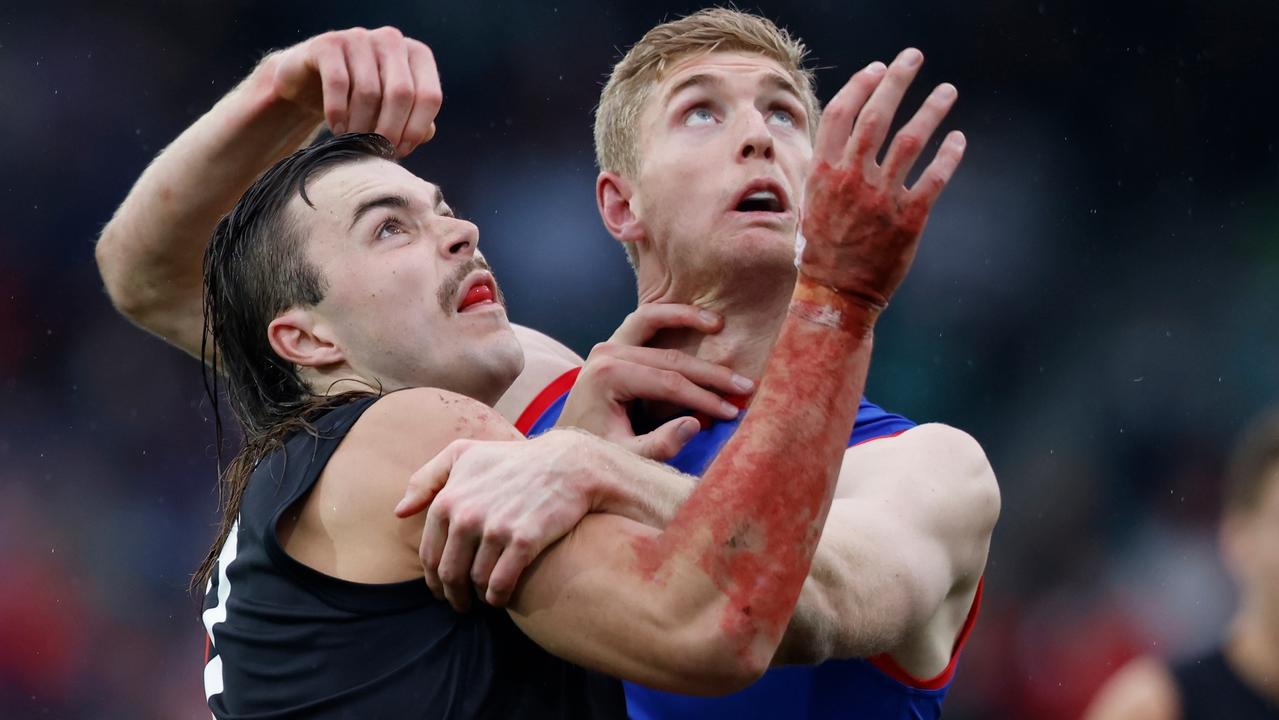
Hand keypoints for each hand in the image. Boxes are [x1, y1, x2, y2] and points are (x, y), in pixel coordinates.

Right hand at [269, 27, 441, 155]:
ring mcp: (360, 38)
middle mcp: (392, 41)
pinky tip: (337, 128)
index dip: (416, 129)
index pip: (429, 96)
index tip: (400, 151)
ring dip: (361, 125)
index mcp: (417, 55)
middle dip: (390, 129)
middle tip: (377, 151)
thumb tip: (426, 134)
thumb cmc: (360, 101)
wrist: (309, 83)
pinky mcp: (328, 44)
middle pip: (401, 93)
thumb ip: (414, 121)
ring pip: (369, 91)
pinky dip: (338, 112)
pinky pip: (338, 83)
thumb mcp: (391, 111)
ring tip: (354, 142)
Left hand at [394, 431, 596, 610]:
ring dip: (477, 598)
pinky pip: (501, 584)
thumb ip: (426, 478)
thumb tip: (400, 511)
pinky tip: (501, 598)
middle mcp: (467, 515)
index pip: (430, 554)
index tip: (442, 588)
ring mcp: (496, 529)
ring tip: (483, 601)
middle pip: (450, 573)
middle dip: (452, 595)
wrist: (566, 465)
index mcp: (448, 499)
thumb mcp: (463, 454)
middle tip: (460, 605)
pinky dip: (497, 597)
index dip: (434, 578)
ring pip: (476, 581)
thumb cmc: (512, 459)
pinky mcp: (524, 541)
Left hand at [558, 304, 754, 460]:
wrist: (566, 445)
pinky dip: (671, 315)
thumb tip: (695, 423)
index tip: (733, 410)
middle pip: (669, 357)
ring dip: (687, 318)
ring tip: (719, 324)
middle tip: (744, 384)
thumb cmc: (595, 453)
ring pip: (653, 320)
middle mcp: (604, 354)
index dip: (704, 397)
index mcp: (607, 377)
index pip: (668, 383)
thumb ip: (658, 446)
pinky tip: (697, 319)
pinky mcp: (613, 344)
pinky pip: (645, 320)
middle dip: (710, 372)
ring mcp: (607, 344)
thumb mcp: (625, 457)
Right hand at [800, 48, 964, 309]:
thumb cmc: (822, 249)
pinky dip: (949, 156)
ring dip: (931, 110)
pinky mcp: (909, 218)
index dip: (860, 86)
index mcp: (824, 172)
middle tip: (912, 57)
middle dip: (896, 80)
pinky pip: (935, 178)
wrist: (836, 295)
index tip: (877, 68)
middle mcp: (852, 179)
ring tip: (947, 91)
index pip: (841, 114)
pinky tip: (958, 139)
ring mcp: (881, 198)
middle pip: (877, 116)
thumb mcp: (813, 202)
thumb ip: (828, 168)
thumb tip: (845, 137)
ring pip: (910, 140)